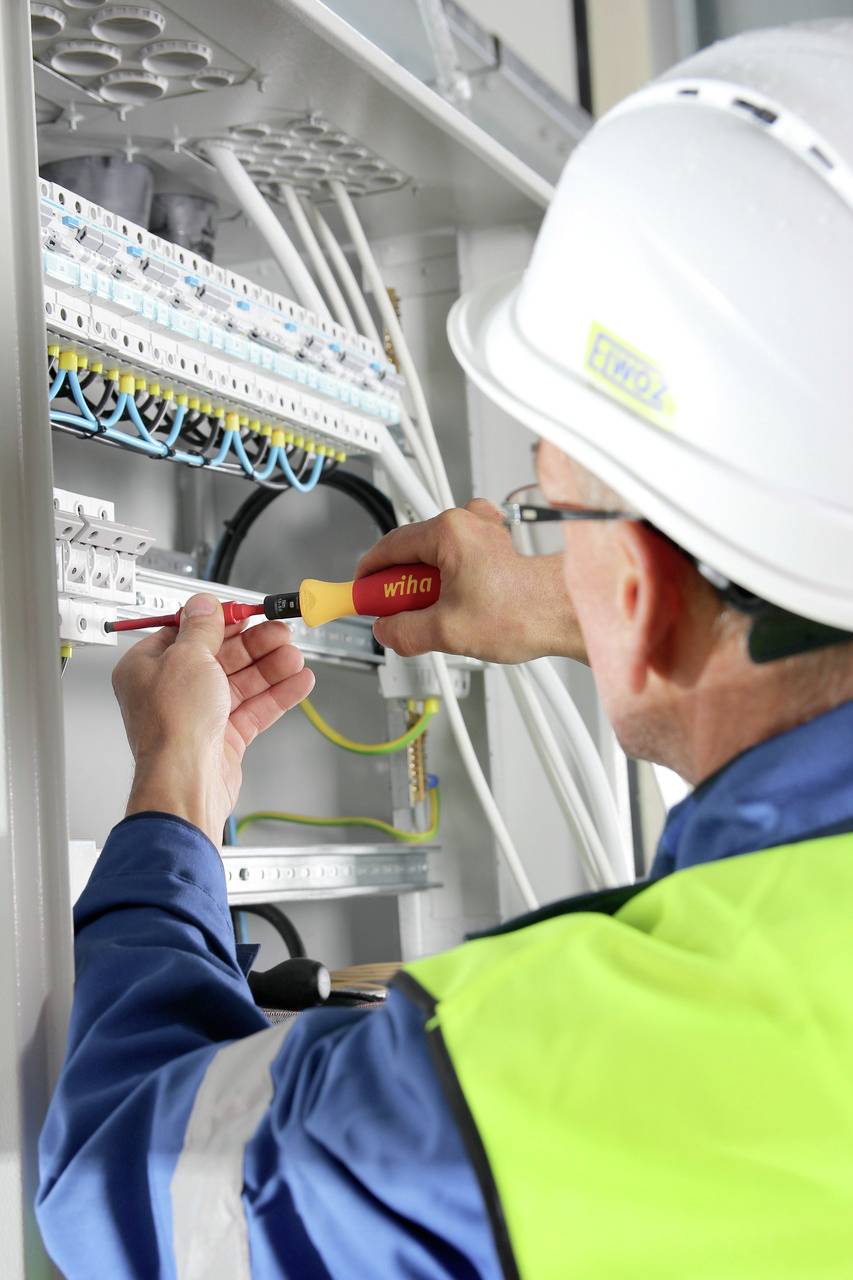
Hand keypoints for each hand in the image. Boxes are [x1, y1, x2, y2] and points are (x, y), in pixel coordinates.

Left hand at [112, 594, 314, 844]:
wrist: (186, 780)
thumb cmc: (172, 725)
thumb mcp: (187, 657)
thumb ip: (201, 627)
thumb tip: (202, 603)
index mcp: (148, 667)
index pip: (186, 634)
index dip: (218, 622)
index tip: (245, 613)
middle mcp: (171, 691)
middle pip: (220, 658)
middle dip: (254, 645)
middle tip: (281, 633)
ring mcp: (198, 715)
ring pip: (241, 683)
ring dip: (270, 668)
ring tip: (295, 657)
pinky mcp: (223, 737)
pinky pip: (253, 709)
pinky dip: (277, 695)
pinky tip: (298, 681)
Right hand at [356, 499, 585, 663]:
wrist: (566, 614)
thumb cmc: (524, 612)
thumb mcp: (447, 631)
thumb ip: (403, 631)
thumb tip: (386, 631)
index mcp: (448, 531)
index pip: (388, 548)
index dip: (368, 578)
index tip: (356, 597)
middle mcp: (465, 524)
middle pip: (410, 555)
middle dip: (401, 591)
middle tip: (401, 619)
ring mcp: (482, 534)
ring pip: (433, 562)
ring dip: (428, 592)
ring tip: (441, 620)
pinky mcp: (494, 548)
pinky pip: (456, 563)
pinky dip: (450, 586)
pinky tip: (459, 611)